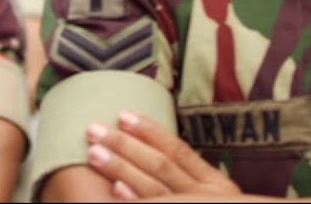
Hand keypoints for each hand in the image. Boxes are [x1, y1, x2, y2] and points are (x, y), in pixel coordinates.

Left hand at [85, 111, 241, 199]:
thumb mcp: (216, 198)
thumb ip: (191, 178)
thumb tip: (155, 151)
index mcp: (215, 184)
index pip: (178, 150)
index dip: (150, 131)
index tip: (123, 115)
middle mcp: (206, 197)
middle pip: (161, 165)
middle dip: (126, 145)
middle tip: (94, 130)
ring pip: (155, 188)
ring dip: (122, 168)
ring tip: (95, 153)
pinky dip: (135, 199)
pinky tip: (115, 190)